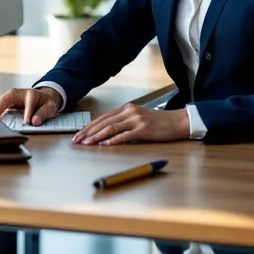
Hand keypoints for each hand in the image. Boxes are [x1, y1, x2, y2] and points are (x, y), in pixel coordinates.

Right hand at [0, 87, 62, 125]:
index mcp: (30, 94)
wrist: (42, 97)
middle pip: (5, 100)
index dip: (28, 113)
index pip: (28, 103)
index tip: (27, 123)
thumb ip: (43, 113)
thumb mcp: (50, 107)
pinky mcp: (5, 102)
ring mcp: (9, 97)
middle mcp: (16, 93)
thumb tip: (34, 121)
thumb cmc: (45, 102)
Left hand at [72, 103, 189, 144]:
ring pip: (111, 127)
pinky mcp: (143, 129)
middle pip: (104, 122)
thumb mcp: (138, 118)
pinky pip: (125, 135)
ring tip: (87, 143)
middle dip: (88, 132)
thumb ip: (124, 123)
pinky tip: (105, 145)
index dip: (89, 126)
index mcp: (127, 108)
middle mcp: (129, 111)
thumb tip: (106, 133)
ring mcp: (136, 119)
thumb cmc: (158, 123)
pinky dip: (113, 140)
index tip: (79, 134)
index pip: (103, 117)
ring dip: (97, 136)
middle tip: (77, 140)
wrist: (177, 122)